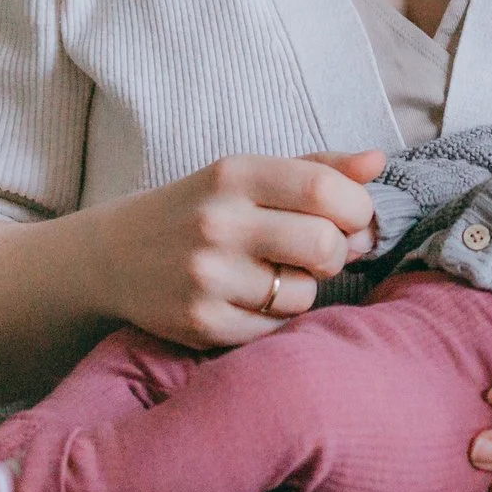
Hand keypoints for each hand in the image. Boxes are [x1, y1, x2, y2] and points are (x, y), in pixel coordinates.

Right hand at [82, 150, 385, 349]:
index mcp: (234, 175)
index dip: (358, 208)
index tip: (354, 218)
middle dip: (336, 253)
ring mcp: (206, 276)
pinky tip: (249, 299)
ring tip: (274, 275)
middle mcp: (218, 223)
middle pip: (324, 245)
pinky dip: (274, 319)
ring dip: (303, 289)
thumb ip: (317, 168)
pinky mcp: (200, 323)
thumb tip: (378, 161)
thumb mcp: (249, 176)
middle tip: (318, 252)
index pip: (325, 188)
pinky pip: (274, 330)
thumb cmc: (202, 209)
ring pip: (303, 295)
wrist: (114, 256)